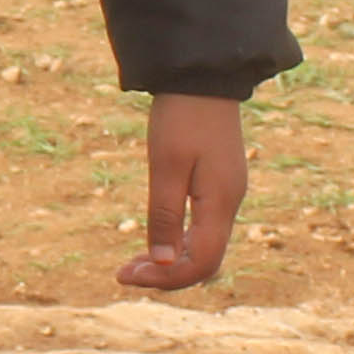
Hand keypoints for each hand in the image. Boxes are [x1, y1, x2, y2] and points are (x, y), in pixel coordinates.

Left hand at [118, 93, 246, 289]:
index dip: (164, 278)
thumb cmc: (181, 117)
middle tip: (124, 273)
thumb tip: (161, 263)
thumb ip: (164, 216)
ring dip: (170, 260)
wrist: (203, 74)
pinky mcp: (220, 183)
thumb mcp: (166, 166)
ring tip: (134, 262)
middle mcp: (230, 203)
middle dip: (165, 274)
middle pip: (204, 260)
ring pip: (204, 246)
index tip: (125, 275)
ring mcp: (228, 194)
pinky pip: (204, 228)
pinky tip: (156, 238)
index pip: (200, 263)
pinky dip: (179, 241)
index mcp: (221, 202)